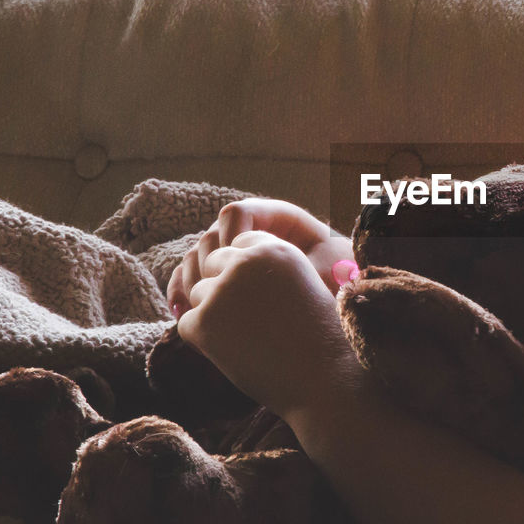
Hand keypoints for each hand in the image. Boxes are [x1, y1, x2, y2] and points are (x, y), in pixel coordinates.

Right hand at [167, 198, 354, 317]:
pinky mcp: (226, 279)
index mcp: (278, 219)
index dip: (231, 234)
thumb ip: (298, 262)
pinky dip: (183, 291)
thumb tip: (269, 262)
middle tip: (211, 290)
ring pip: (197, 256)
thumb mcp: (328, 269)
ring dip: (191, 278)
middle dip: (207, 261)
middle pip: (211, 234)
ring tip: (195, 304)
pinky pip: (194, 277)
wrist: (343, 305)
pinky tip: (180, 311)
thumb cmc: (342, 282)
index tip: (237, 260)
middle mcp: (252, 234)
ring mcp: (236, 256)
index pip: (237, 212)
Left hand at [175, 230, 355, 418]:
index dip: (247, 273)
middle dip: (226, 289)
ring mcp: (222, 291)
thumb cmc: (319, 340)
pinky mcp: (203, 322)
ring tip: (249, 340)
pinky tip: (235, 353)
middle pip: (213, 264)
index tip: (262, 299)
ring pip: (198, 294)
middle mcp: (247, 261)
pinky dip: (204, 341)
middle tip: (252, 323)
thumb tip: (224, 266)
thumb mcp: (303, 285)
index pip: (239, 244)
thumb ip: (268, 270)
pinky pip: (187, 323)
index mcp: (275, 248)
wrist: (325, 381)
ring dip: (215, 315)